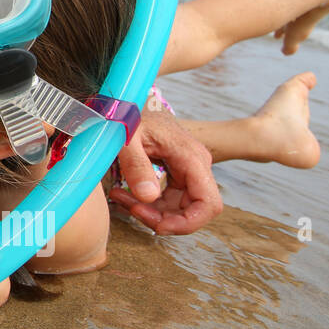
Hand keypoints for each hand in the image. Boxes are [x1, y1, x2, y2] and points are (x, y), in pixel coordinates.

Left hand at [109, 108, 221, 234]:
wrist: (128, 102)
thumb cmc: (127, 115)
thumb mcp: (126, 138)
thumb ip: (136, 165)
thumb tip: (148, 197)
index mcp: (191, 158)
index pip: (208, 204)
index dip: (187, 224)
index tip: (156, 226)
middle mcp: (197, 166)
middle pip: (193, 211)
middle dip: (161, 218)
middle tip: (129, 208)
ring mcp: (189, 170)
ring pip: (179, 208)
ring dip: (151, 212)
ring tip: (120, 197)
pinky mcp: (178, 174)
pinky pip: (169, 199)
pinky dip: (147, 203)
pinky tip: (124, 194)